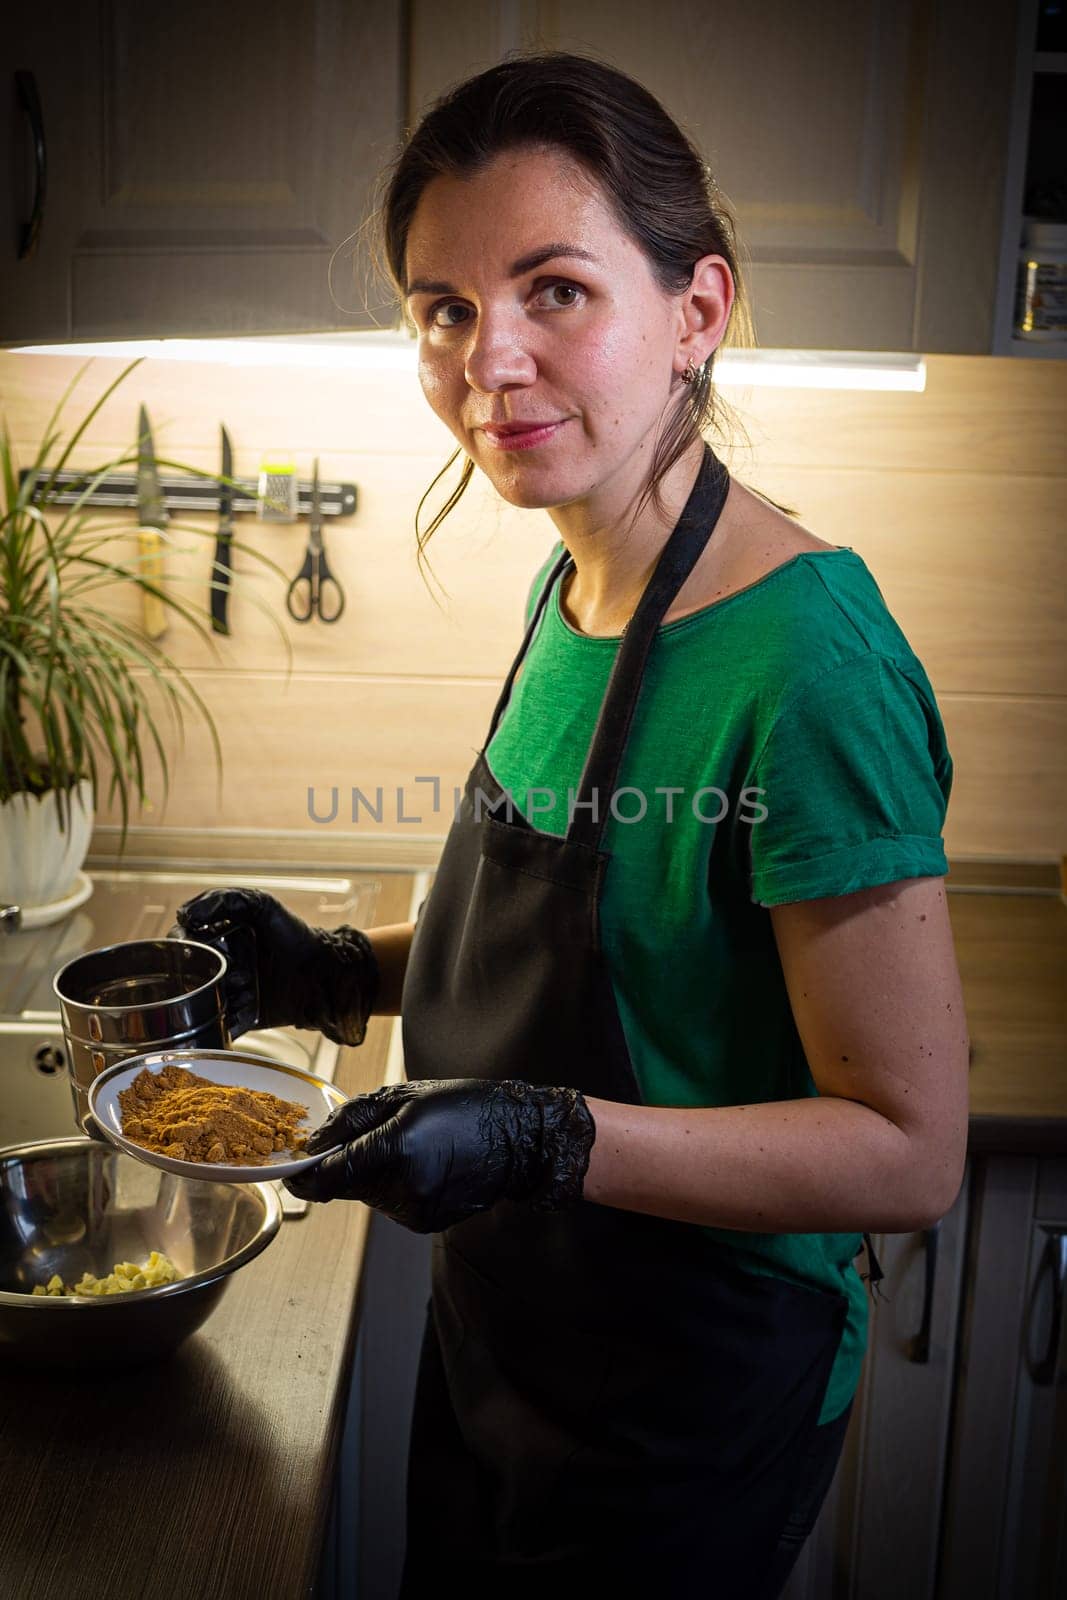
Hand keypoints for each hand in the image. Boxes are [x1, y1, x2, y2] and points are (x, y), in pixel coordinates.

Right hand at [170, 887, 378, 1045]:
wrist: (323, 971)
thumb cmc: (293, 934)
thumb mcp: (260, 905)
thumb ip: (224, 900)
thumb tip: (184, 914)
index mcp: (213, 939)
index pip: (181, 943)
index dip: (187, 946)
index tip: (204, 948)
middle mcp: (214, 967)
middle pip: (187, 976)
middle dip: (206, 974)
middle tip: (236, 969)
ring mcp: (224, 994)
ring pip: (200, 1002)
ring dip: (221, 994)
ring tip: (251, 985)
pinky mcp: (236, 1019)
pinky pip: (216, 1025)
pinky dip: (228, 1017)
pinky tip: (252, 1003)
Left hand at [283, 1078, 596, 1231]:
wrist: (517, 1140)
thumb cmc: (465, 1107)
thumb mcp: (406, 1095)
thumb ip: (354, 1118)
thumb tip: (316, 1142)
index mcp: (397, 1148)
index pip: (333, 1174)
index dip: (305, 1176)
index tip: (291, 1172)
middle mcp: (404, 1186)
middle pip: (350, 1183)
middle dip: (351, 1163)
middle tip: (384, 1136)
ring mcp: (416, 1210)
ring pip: (370, 1195)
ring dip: (376, 1175)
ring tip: (415, 1149)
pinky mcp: (426, 1223)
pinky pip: (393, 1204)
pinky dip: (397, 1187)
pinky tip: (427, 1167)